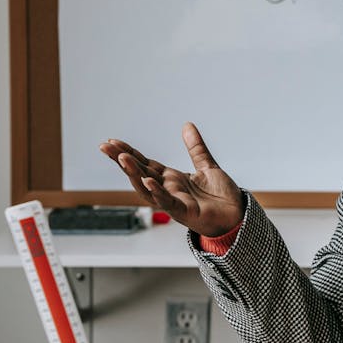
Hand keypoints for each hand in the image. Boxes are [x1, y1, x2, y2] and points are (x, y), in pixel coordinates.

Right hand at [99, 123, 243, 237]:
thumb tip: (187, 126)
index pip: (145, 163)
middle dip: (122, 160)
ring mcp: (174, 201)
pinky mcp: (185, 212)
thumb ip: (196, 147)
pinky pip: (167, 202)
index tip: (112, 142)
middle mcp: (169, 190)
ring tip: (122, 158)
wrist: (237, 216)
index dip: (129, 152)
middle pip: (140, 173)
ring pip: (148, 188)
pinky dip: (157, 192)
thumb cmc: (222, 197)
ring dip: (134, 174)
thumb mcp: (207, 166)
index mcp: (172, 179)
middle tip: (105, 147)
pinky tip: (148, 181)